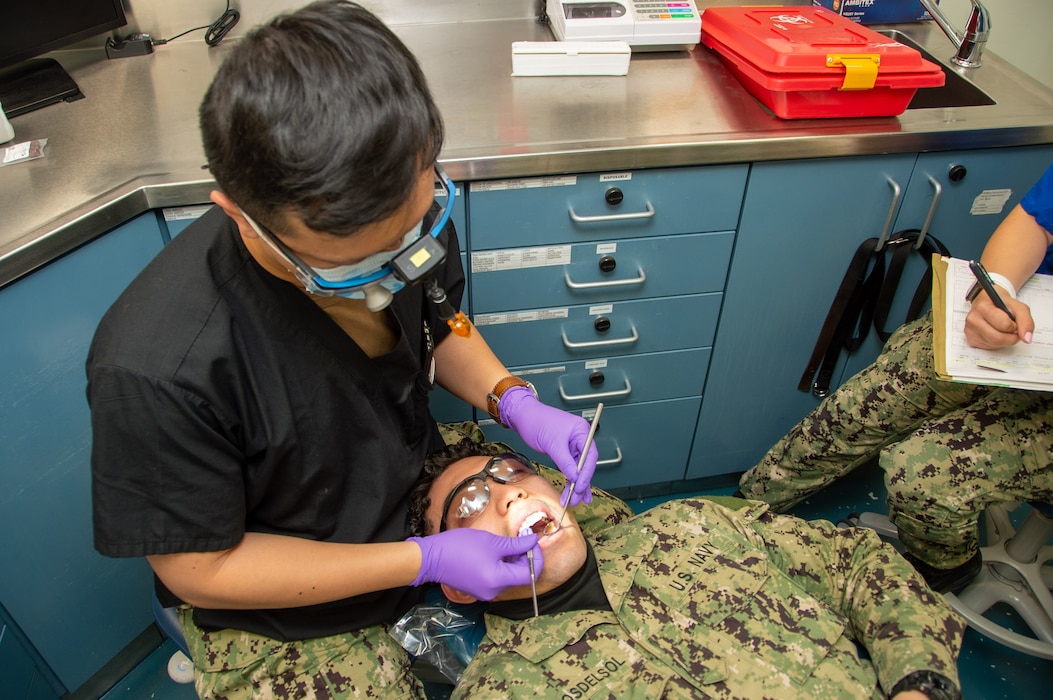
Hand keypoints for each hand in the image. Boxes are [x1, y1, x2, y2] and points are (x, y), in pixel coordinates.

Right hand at [409, 529, 541, 600]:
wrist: (432, 558)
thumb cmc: (459, 547)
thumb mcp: (492, 542)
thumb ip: (516, 545)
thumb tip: (533, 542)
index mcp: (498, 581)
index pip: (529, 573)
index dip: (536, 556)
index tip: (532, 540)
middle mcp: (494, 592)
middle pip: (520, 576)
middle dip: (526, 557)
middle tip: (523, 537)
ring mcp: (486, 592)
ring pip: (510, 577)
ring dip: (514, 560)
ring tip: (509, 543)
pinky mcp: (479, 589)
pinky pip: (499, 579)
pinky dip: (503, 566)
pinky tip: (498, 551)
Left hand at [499, 386, 597, 505]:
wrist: (523, 416)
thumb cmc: (537, 421)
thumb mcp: (552, 444)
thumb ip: (565, 462)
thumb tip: (574, 478)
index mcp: (582, 431)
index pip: (590, 456)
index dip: (586, 474)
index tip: (580, 488)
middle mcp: (580, 438)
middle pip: (585, 464)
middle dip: (581, 483)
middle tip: (577, 498)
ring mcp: (573, 445)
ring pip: (578, 468)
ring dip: (576, 485)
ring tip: (575, 500)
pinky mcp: (564, 451)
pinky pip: (570, 467)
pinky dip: (569, 479)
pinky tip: (571, 491)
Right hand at [964, 292, 1033, 348]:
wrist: (988, 303)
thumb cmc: (1002, 305)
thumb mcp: (1018, 307)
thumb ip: (1026, 321)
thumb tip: (1027, 338)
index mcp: (983, 307)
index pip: (1004, 325)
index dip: (1014, 326)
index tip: (1014, 322)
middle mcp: (973, 319)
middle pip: (998, 339)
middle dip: (1011, 338)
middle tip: (1013, 331)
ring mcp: (970, 330)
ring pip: (994, 344)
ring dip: (1005, 341)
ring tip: (1004, 331)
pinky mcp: (970, 339)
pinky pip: (989, 347)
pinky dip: (997, 343)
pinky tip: (995, 333)